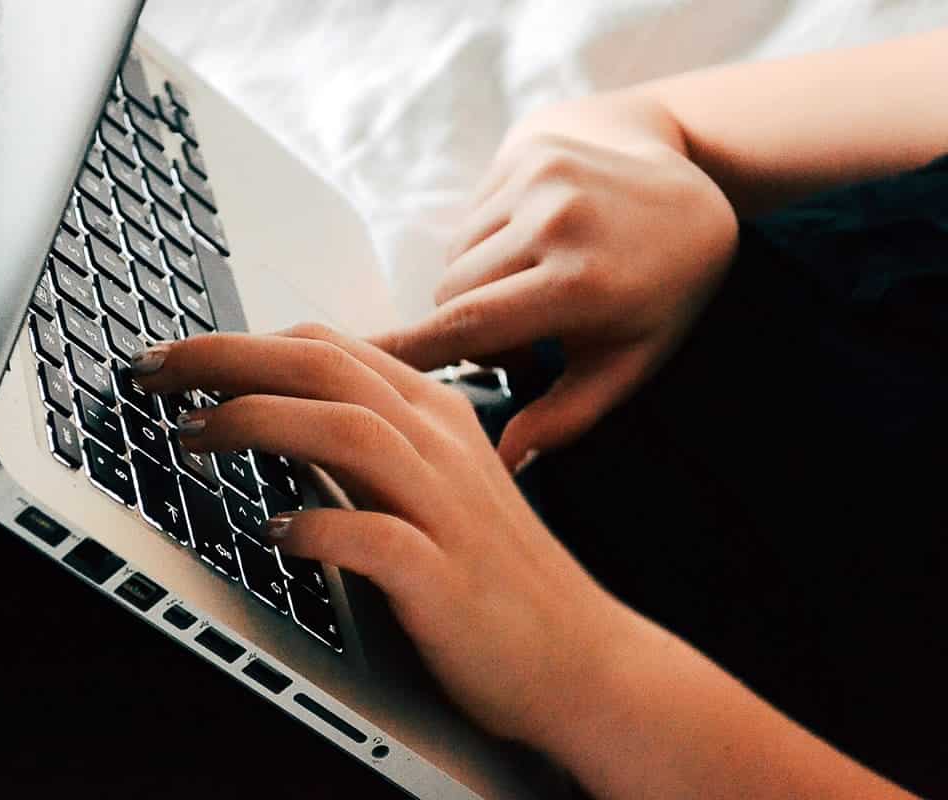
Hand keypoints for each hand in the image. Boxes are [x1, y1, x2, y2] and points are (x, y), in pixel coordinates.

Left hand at [128, 325, 628, 745]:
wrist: (578, 655)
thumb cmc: (492, 568)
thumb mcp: (431, 481)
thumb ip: (364, 441)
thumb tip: (272, 415)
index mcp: (432, 413)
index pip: (327, 347)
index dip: (242, 341)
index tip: (179, 356)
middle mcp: (437, 445)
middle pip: (324, 369)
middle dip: (227, 359)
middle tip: (154, 371)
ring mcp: (444, 508)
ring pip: (347, 431)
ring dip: (258, 423)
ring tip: (191, 436)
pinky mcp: (445, 577)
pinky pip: (375, 539)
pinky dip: (317, 527)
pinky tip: (275, 532)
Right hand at [371, 103, 738, 468]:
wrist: (687, 180)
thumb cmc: (661, 287)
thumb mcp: (630, 360)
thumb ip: (564, 417)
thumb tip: (500, 464)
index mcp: (584, 283)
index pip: (473, 326)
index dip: (411, 353)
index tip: (354, 367)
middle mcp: (556, 221)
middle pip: (452, 296)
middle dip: (470, 329)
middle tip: (526, 338)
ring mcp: (538, 179)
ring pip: (455, 259)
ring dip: (476, 287)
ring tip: (532, 288)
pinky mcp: (525, 153)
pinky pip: (469, 221)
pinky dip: (487, 247)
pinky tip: (532, 246)